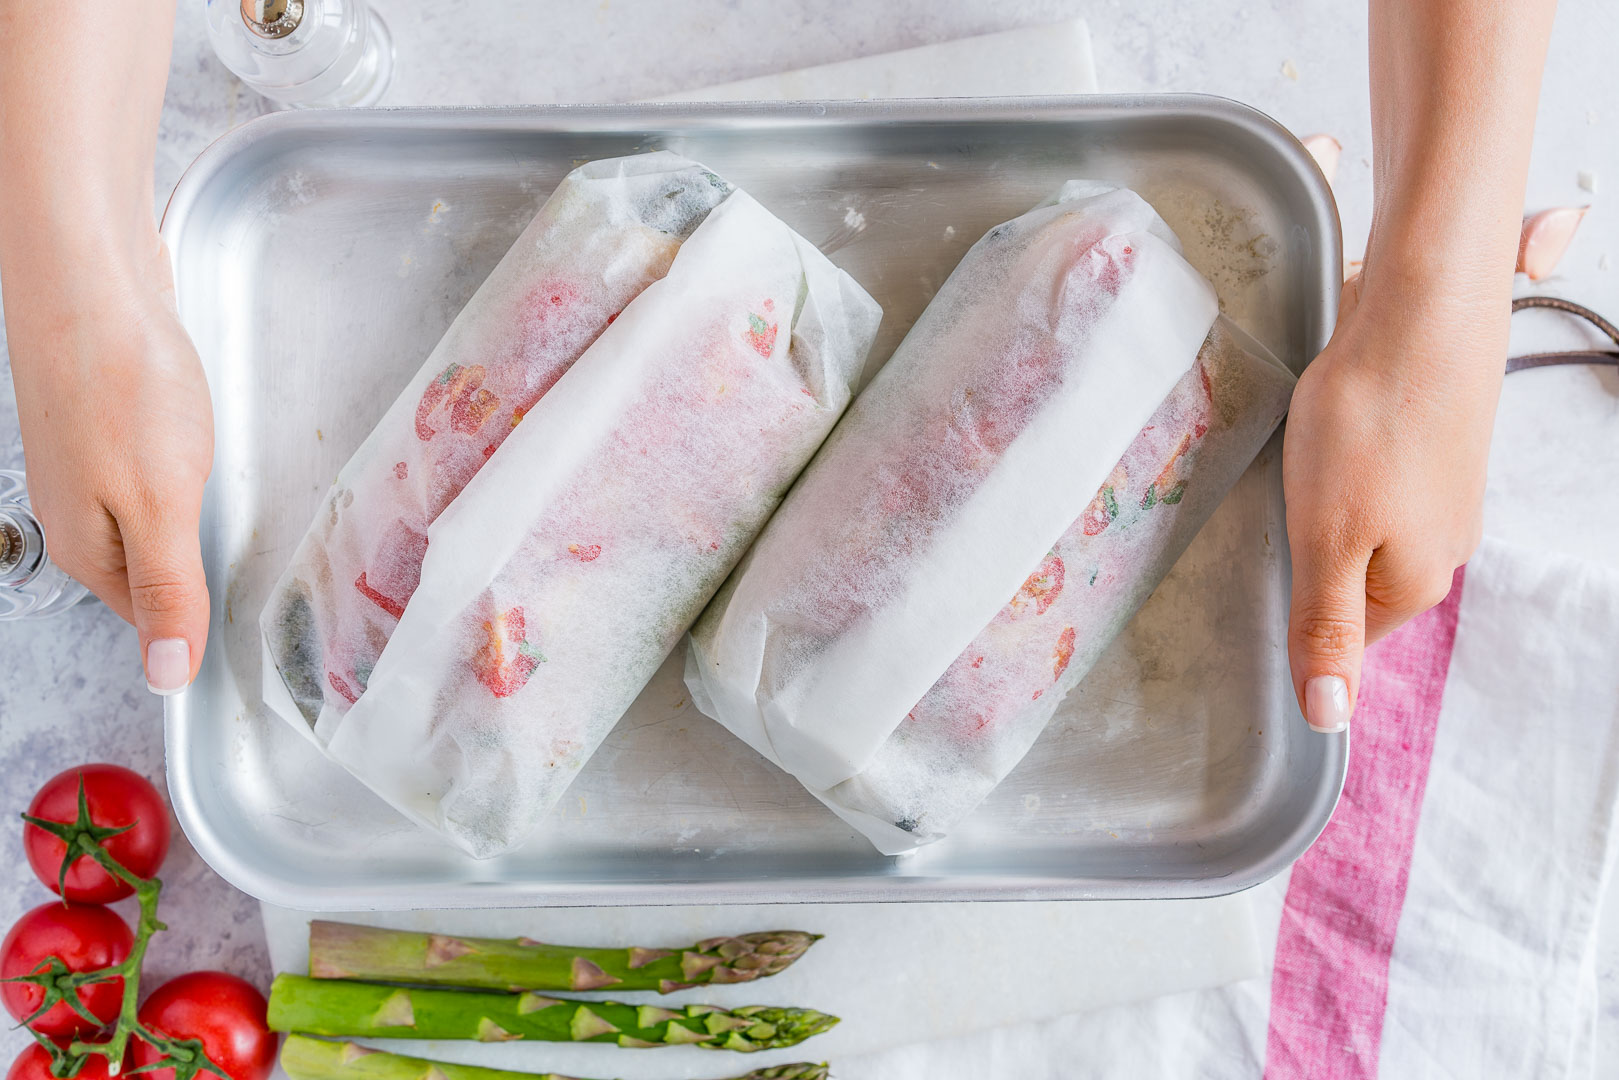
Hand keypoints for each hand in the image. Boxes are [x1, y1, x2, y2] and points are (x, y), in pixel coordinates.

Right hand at [8, 232, 213, 694]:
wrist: (90, 280)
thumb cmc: (121, 385)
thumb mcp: (161, 506)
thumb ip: (170, 591)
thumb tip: (167, 674)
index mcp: (90, 547)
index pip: (149, 616)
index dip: (196, 623)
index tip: (243, 629)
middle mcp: (79, 509)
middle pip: (148, 567)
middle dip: (197, 569)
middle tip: (250, 569)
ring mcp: (87, 461)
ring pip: (148, 512)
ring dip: (191, 514)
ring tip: (227, 506)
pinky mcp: (105, 417)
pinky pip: (148, 464)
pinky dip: (181, 464)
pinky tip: (199, 446)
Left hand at [1282, 265, 1504, 730]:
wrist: (1424, 312)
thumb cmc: (1369, 427)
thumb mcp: (1328, 543)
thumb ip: (1325, 628)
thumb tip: (1329, 717)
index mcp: (1415, 583)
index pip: (1344, 635)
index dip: (1297, 607)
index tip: (1266, 567)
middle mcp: (1444, 544)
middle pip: (1356, 580)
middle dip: (1311, 553)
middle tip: (1279, 508)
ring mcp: (1448, 491)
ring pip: (1368, 525)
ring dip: (1330, 503)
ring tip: (1307, 463)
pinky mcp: (1439, 442)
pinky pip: (1381, 477)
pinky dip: (1348, 461)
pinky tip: (1335, 431)